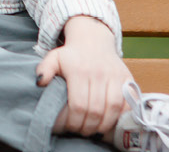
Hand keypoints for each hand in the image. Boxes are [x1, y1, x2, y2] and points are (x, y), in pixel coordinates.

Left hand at [35, 16, 131, 137]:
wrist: (93, 38)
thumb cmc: (71, 54)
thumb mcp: (53, 58)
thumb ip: (45, 69)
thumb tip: (40, 83)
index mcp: (78, 70)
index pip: (78, 105)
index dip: (75, 121)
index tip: (71, 127)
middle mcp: (98, 73)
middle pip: (96, 110)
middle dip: (88, 126)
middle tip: (82, 131)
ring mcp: (114, 75)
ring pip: (113, 108)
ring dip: (105, 124)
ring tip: (96, 130)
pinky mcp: (127, 77)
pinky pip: (128, 101)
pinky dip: (122, 114)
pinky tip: (112, 120)